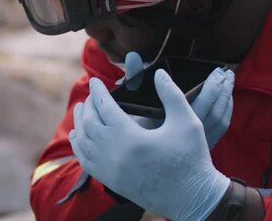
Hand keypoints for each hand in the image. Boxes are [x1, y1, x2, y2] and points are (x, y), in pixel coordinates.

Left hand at [69, 71, 229, 220]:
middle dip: (88, 106)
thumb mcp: (187, 121)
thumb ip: (171, 94)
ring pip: (83, 144)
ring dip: (79, 124)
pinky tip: (79, 138)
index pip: (105, 108)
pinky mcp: (112, 182)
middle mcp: (115, 155)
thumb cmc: (191, 158)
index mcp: (131, 138)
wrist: (192, 197)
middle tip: (91, 94)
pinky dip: (79, 147)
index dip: (98, 92)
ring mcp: (111, 171)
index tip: (95, 81)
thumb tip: (159, 74)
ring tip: (81, 111)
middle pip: (90, 124)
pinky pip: (86, 163)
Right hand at [119, 52, 234, 147]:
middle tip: (220, 71)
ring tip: (228, 78)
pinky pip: (221, 126)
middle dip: (215, 87)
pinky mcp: (205, 147)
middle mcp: (184, 136)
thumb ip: (133, 78)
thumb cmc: (140, 133)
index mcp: (166, 125)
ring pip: (218, 117)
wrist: (148, 161)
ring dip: (225, 95)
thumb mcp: (132, 107)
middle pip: (207, 108)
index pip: (178, 100)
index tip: (184, 69)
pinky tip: (227, 97)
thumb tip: (133, 57)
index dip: (183, 83)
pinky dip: (227, 109)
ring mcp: (197, 144)